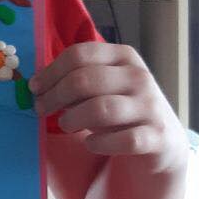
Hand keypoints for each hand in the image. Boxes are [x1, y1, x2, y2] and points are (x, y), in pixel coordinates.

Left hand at [29, 42, 185, 167]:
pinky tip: (90, 144)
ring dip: (73, 119)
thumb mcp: (104, 87)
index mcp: (124, 57)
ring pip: (101, 109)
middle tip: (41, 109)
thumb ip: (78, 79)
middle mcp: (139, 77)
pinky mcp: (156, 136)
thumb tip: (38, 83)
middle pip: (85, 80)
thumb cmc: (122, 112)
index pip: (80, 54)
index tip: (35, 87)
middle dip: (55, 96)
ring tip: (65, 125)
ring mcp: (150, 106)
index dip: (51, 72)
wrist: (163, 143)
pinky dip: (99, 143)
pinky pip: (123, 140)